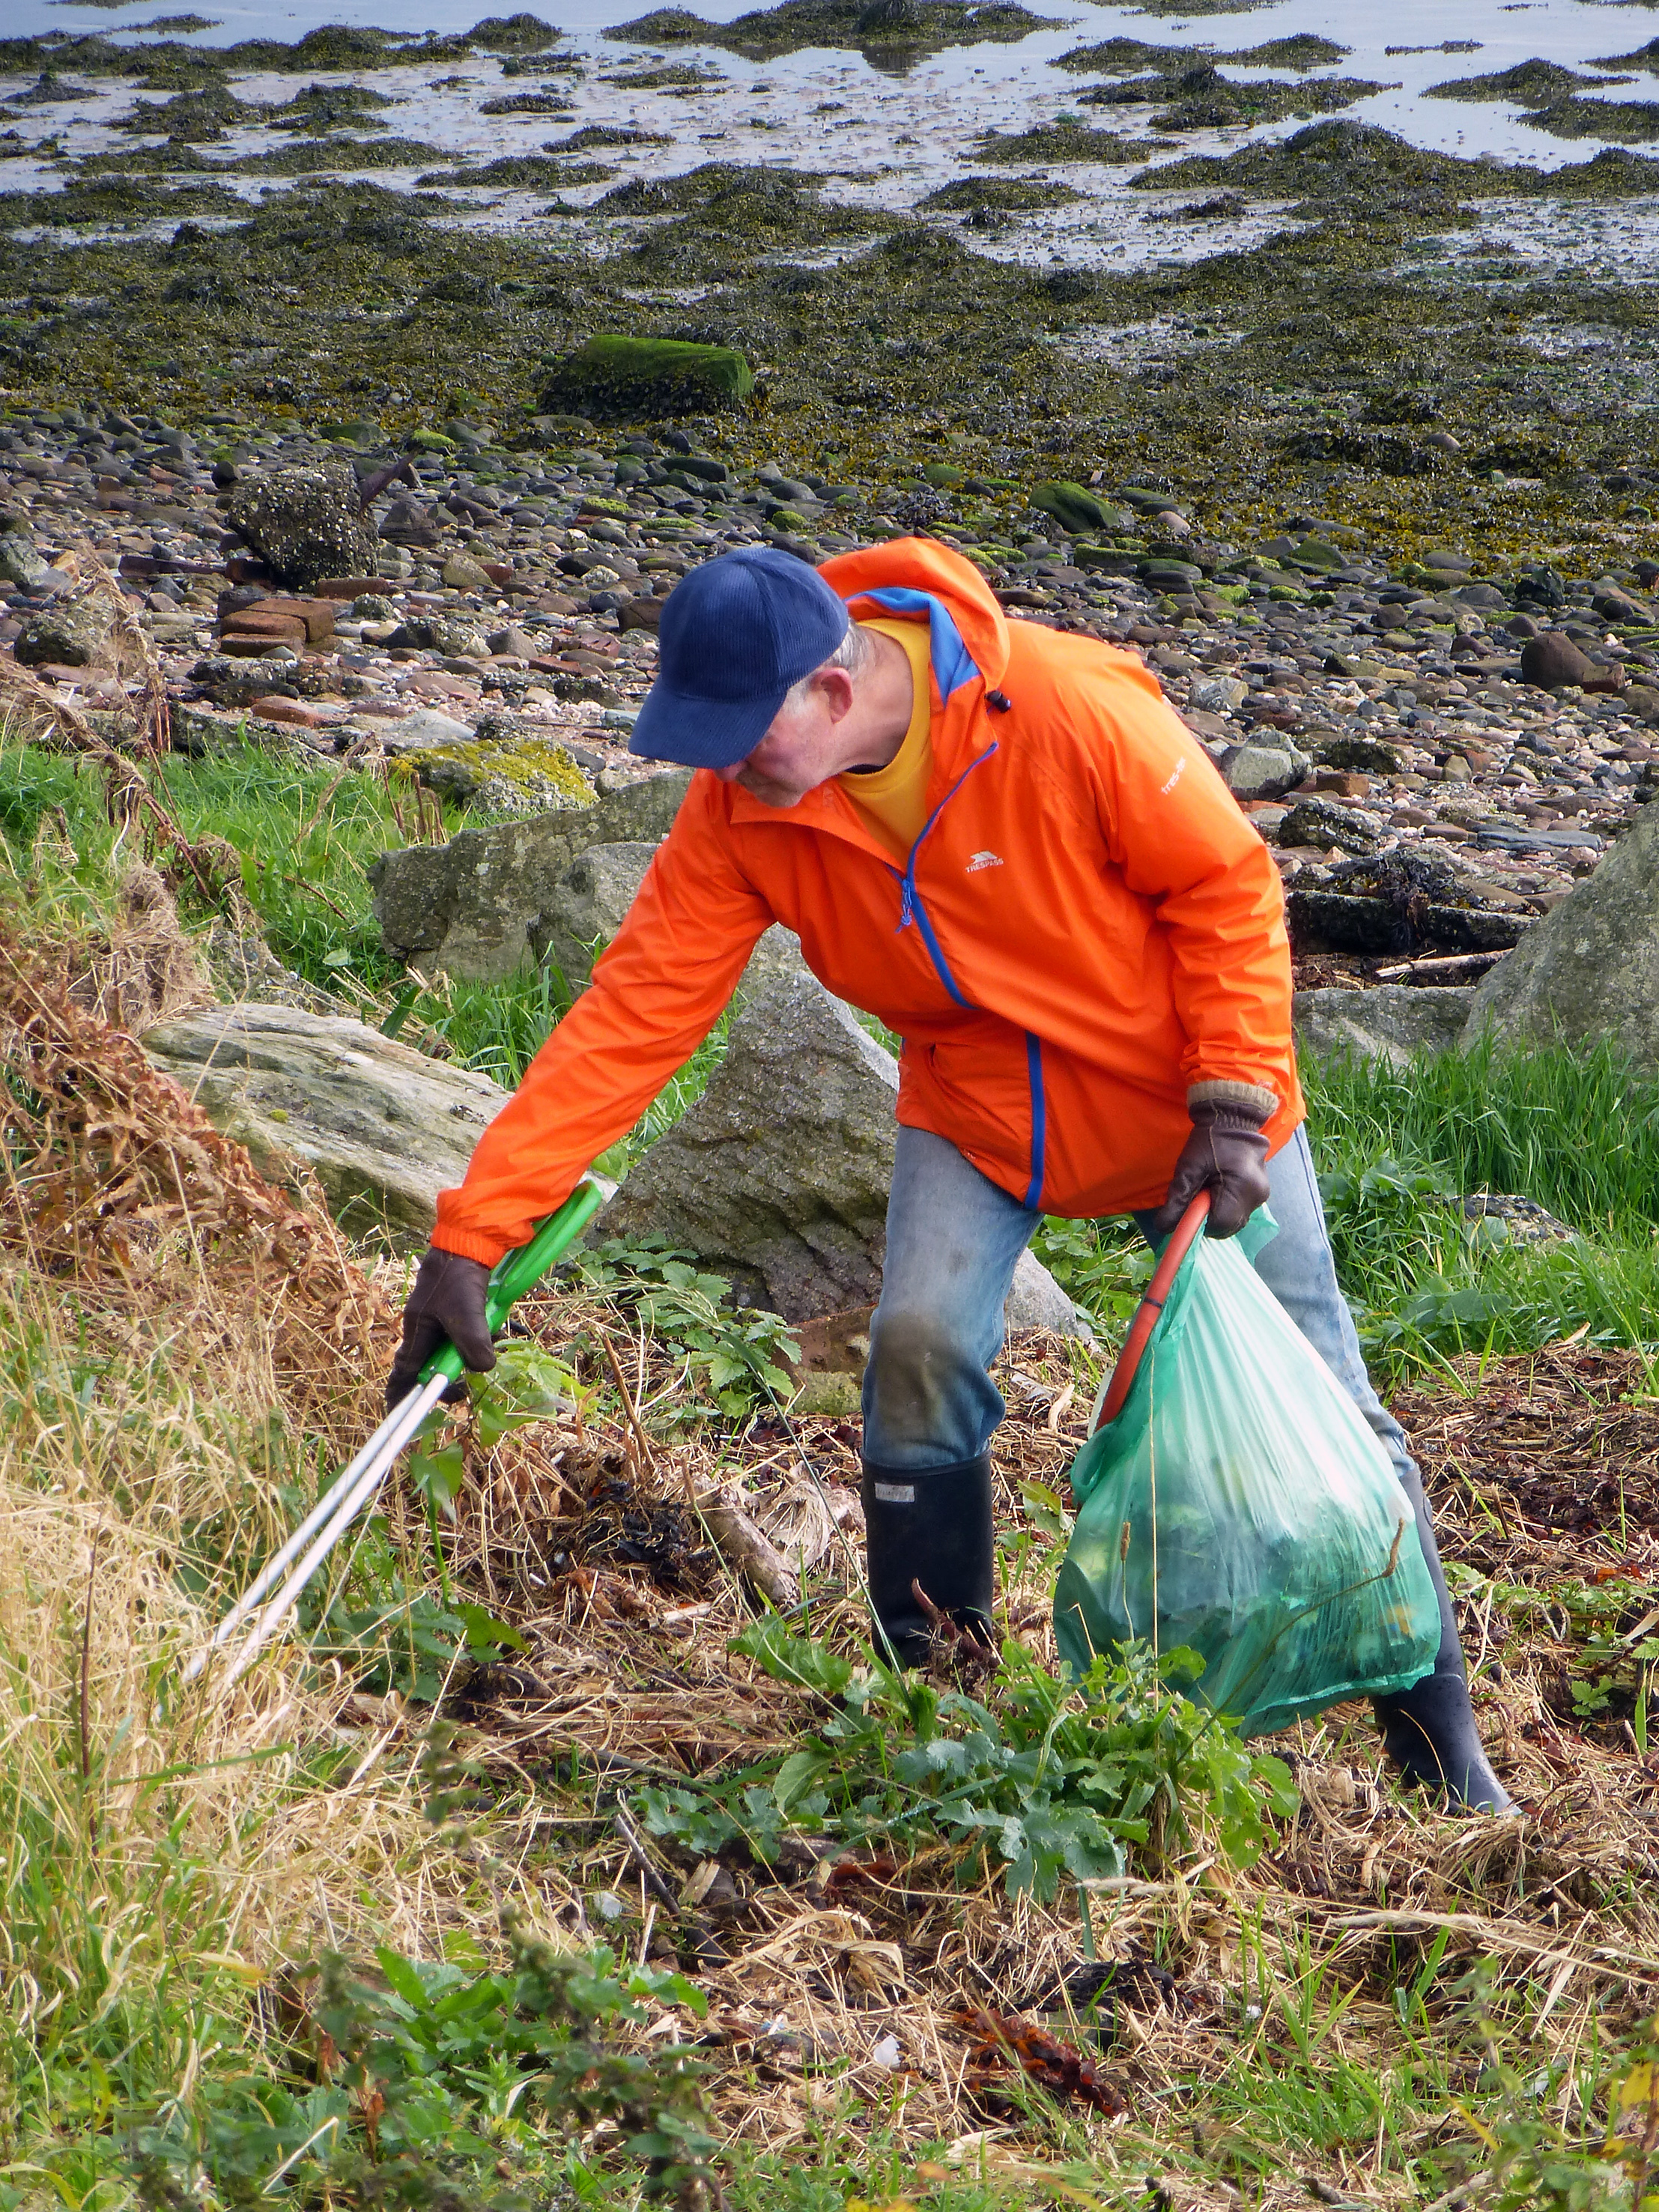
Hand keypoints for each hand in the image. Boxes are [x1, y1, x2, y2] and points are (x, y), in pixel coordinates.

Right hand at [386, 1248, 496, 1408]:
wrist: (467, 1243)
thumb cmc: (459, 1279)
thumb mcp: (467, 1316)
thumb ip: (473, 1347)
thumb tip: (480, 1369)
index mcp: (417, 1331)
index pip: (404, 1371)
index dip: (400, 1394)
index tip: (400, 1413)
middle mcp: (422, 1327)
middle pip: (426, 1365)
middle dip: (442, 1379)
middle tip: (459, 1392)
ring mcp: (437, 1317)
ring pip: (445, 1350)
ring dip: (462, 1357)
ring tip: (478, 1357)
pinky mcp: (452, 1308)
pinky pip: (459, 1333)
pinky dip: (473, 1339)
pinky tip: (489, 1331)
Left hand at [1148, 1102, 1270, 1241]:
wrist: (1234, 1118)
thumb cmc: (1208, 1141)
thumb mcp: (1188, 1168)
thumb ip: (1177, 1200)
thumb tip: (1164, 1228)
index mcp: (1241, 1189)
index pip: (1220, 1225)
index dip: (1201, 1223)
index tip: (1190, 1209)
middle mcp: (1257, 1196)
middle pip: (1230, 1226)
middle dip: (1210, 1219)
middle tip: (1200, 1196)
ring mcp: (1263, 1195)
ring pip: (1237, 1220)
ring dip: (1220, 1212)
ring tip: (1211, 1188)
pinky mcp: (1263, 1192)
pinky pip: (1243, 1210)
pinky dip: (1229, 1206)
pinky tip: (1221, 1187)